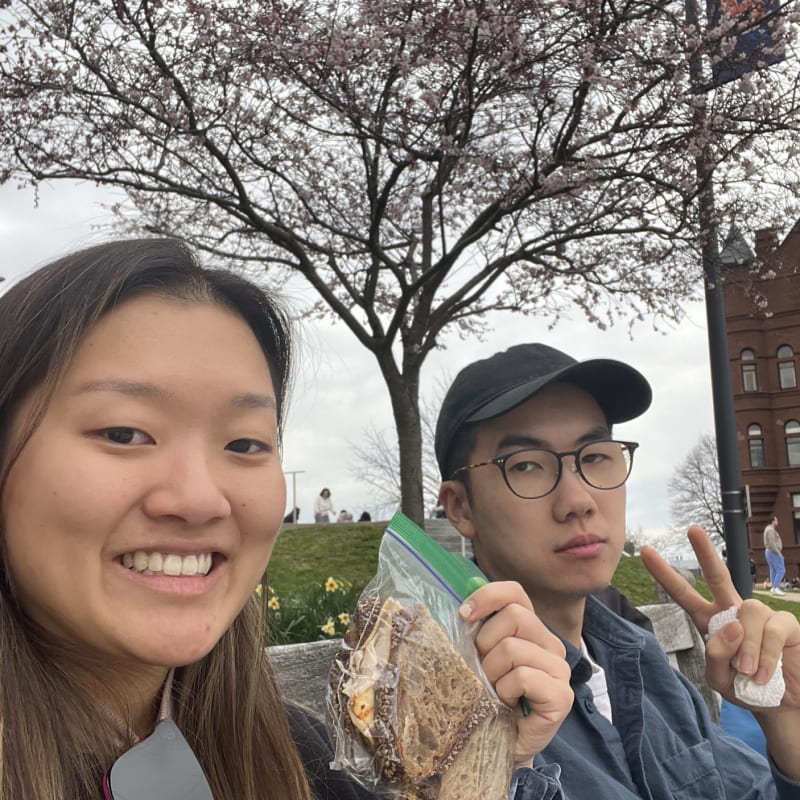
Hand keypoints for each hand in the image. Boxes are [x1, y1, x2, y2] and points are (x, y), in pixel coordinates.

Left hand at [460, 581, 572, 765]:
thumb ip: (475, 629)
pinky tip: (507, 704)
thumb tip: (462, 608)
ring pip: (513, 648)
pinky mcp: (561, 695)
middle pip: (514, 615)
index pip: (514, 592)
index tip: (464, 615)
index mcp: (530, 628)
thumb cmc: (487, 697)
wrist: (500, 743)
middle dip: (486, 643)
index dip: (487, 597)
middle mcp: (550, 643)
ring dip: (492, 673)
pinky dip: (505, 691)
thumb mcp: (478, 657)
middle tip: (484, 670)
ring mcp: (559, 669)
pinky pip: (523, 676)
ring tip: (494, 691)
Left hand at [641, 526, 799, 778]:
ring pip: (748, 612)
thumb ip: (716, 655)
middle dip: (705, 552)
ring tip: (747, 672)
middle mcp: (734, 611)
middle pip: (717, 576)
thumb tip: (732, 624)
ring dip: (747, 646)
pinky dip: (765, 655)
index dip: (665, 574)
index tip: (645, 552)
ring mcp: (761, 615)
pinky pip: (772, 629)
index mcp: (710, 621)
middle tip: (692, 530)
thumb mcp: (719, 679)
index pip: (684, 594)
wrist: (782, 705)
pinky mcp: (785, 624)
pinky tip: (763, 674)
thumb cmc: (745, 688)